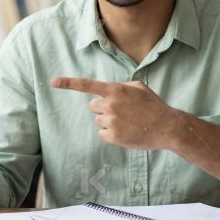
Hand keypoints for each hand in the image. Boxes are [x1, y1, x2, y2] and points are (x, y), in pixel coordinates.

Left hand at [50, 77, 178, 149]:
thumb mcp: (139, 88)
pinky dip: (111, 134)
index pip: (87, 85)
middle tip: (121, 112)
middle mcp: (110, 104)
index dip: (68, 83)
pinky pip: (102, 134)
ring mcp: (111, 121)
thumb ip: (121, 86)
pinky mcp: (113, 136)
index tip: (53, 82)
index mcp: (115, 90)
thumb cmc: (153, 106)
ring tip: (128, 122)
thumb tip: (109, 90)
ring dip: (109, 122)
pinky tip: (126, 132)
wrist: (166, 126)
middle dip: (103, 108)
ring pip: (98, 121)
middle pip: (93, 106)